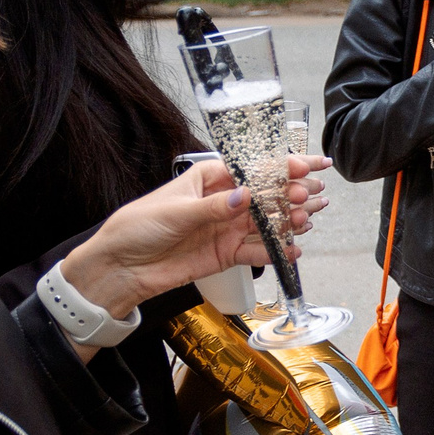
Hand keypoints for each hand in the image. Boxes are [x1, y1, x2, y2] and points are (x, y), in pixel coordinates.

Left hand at [59, 157, 326, 320]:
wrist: (120, 268)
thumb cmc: (138, 227)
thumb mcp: (175, 211)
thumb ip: (213, 207)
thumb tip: (245, 196)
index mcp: (209, 178)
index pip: (251, 168)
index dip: (280, 166)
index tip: (305, 166)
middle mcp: (222, 201)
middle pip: (265, 194)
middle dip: (291, 193)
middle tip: (313, 195)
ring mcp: (226, 227)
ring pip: (267, 222)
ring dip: (289, 221)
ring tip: (308, 220)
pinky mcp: (226, 253)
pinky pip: (257, 251)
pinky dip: (277, 251)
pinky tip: (294, 249)